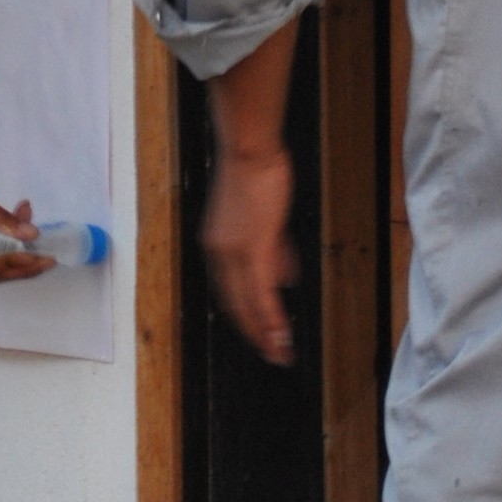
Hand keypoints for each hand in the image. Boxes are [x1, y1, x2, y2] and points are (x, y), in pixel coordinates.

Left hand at [202, 140, 297, 366]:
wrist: (249, 148)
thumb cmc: (257, 173)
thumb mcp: (261, 218)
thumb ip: (272, 249)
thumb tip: (283, 275)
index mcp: (217, 245)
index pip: (228, 291)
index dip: (244, 316)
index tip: (259, 333)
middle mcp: (218, 253)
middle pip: (234, 305)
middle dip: (253, 334)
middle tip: (271, 354)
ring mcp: (232, 253)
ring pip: (247, 306)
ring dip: (264, 334)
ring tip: (278, 353)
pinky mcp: (251, 248)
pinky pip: (261, 294)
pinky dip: (271, 319)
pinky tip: (281, 335)